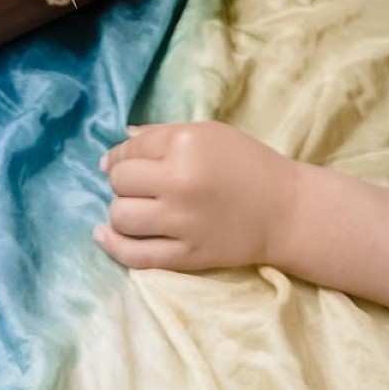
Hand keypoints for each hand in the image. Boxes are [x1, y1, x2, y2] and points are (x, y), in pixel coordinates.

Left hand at [94, 122, 294, 270]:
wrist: (285, 210)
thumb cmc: (247, 163)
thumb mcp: (208, 133)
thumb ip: (162, 133)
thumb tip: (121, 140)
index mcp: (185, 144)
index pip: (130, 149)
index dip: (119, 155)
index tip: (119, 161)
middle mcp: (179, 182)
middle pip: (120, 182)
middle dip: (121, 181)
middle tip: (136, 184)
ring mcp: (181, 222)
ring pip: (120, 216)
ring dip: (121, 210)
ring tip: (135, 206)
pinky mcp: (186, 256)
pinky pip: (134, 255)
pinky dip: (112, 245)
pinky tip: (104, 235)